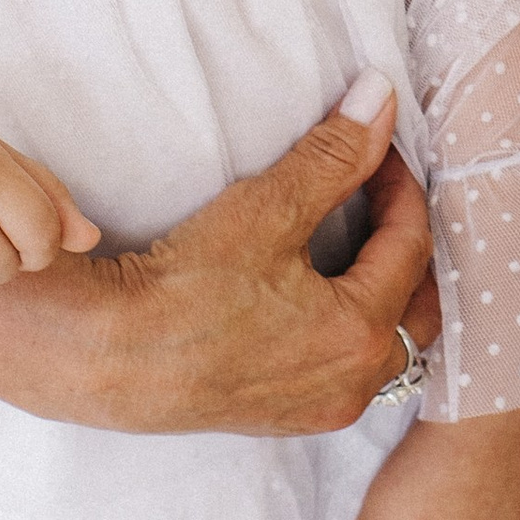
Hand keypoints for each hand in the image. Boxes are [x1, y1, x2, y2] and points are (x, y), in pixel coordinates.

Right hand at [0, 77, 442, 433]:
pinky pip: (345, 371)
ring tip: (359, 244)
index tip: (378, 149)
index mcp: (362, 333)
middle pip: (413, 305)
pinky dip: (350, 329)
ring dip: (383, 294)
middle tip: (381, 196)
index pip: (410, 244)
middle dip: (406, 246)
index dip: (400, 187)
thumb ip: (335, 154)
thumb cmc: (185, 287)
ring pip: (383, 346)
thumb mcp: (268, 209)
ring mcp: (318, 409)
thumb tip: (380, 99)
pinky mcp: (282, 420)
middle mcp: (353, 384)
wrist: (106, 357)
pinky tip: (319, 300)